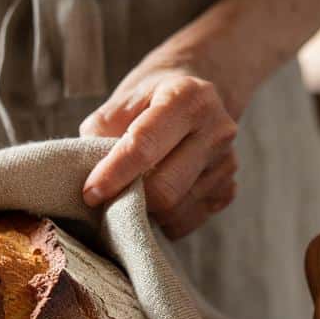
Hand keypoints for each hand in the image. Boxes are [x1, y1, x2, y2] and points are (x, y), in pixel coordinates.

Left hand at [80, 61, 239, 239]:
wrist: (195, 97)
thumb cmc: (152, 99)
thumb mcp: (122, 100)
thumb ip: (103, 132)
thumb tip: (95, 177)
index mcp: (187, 97)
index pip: (144, 146)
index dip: (113, 175)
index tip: (90, 193)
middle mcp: (216, 128)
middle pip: (165, 189)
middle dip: (131, 199)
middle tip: (109, 198)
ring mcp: (227, 162)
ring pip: (177, 211)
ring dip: (148, 212)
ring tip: (134, 193)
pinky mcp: (229, 189)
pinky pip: (189, 221)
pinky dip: (166, 220)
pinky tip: (158, 198)